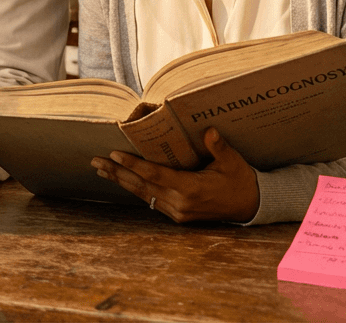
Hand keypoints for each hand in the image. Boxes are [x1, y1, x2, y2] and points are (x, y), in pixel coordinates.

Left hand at [90, 128, 260, 222]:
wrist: (250, 207)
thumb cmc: (241, 180)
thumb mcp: (233, 162)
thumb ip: (219, 147)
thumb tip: (209, 131)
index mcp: (191, 189)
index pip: (155, 175)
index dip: (133, 165)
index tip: (114, 155)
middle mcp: (180, 203)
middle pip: (142, 186)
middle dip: (117, 173)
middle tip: (95, 161)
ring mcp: (177, 211)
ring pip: (143, 194)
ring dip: (122, 181)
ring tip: (101, 170)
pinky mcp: (178, 215)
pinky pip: (151, 200)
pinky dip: (136, 189)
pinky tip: (123, 180)